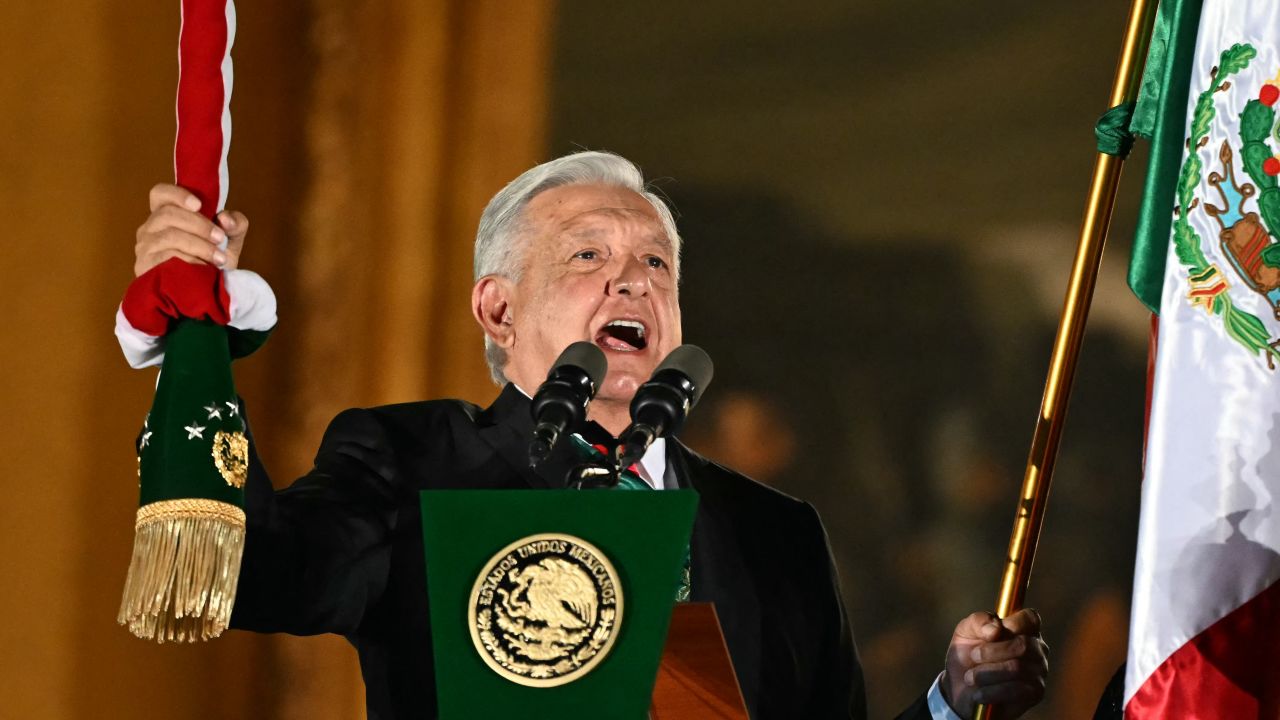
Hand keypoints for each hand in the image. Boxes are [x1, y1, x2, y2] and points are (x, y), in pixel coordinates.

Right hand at [134, 183, 248, 276]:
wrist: (207, 293)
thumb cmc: (214, 261)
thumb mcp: (230, 239)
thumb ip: (235, 223)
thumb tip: (226, 219)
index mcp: (166, 214)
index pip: (160, 193)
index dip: (177, 194)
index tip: (199, 205)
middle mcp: (150, 228)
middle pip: (168, 214)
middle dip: (199, 226)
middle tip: (221, 239)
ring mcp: (144, 248)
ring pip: (169, 237)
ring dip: (199, 246)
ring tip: (219, 258)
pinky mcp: (145, 267)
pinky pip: (166, 258)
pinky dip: (189, 262)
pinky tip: (203, 269)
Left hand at [941, 609, 1047, 718]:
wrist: (962, 688)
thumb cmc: (968, 654)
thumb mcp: (966, 631)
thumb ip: (979, 621)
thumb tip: (996, 628)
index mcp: (1023, 628)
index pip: (1030, 618)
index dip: (1013, 623)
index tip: (992, 634)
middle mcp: (1037, 649)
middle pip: (1023, 645)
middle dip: (991, 651)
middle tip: (973, 656)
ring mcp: (1039, 672)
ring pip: (1016, 668)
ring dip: (986, 673)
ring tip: (970, 677)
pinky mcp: (1035, 694)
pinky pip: (1015, 691)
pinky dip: (990, 691)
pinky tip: (978, 693)